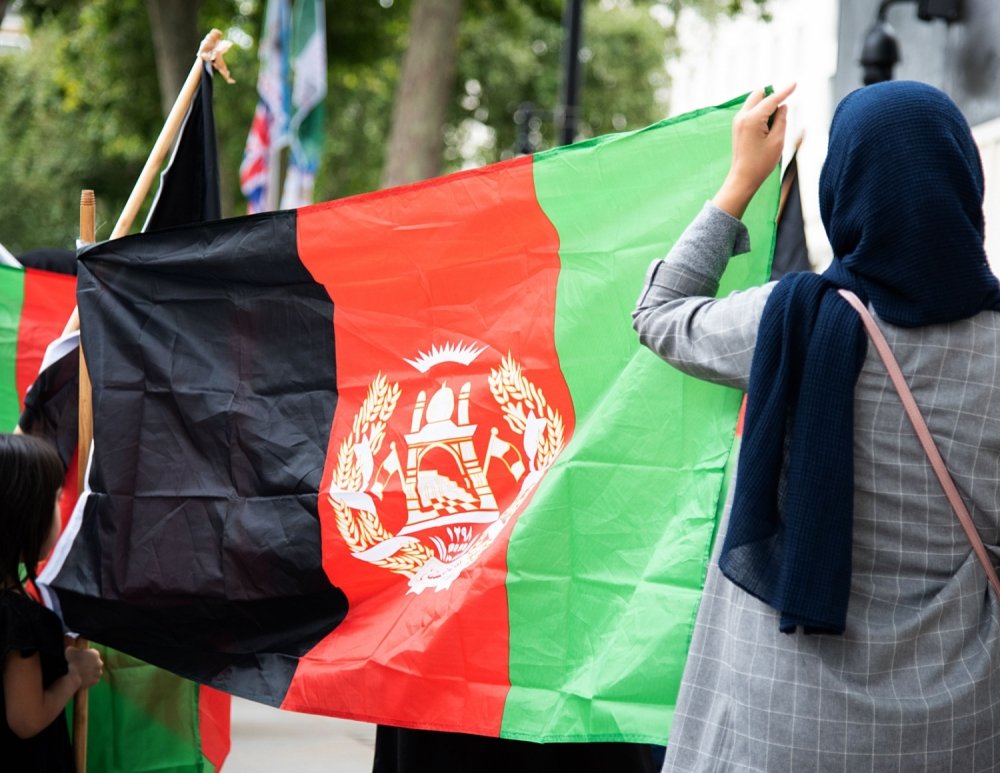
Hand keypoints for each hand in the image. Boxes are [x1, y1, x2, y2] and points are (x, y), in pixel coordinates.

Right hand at [65, 645, 102, 689]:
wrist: (72, 677)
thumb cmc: (71, 663)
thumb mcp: (70, 651)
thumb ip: (72, 648)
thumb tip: (70, 647)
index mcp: (95, 653)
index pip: (92, 654)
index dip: (87, 656)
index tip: (81, 659)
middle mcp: (99, 662)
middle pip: (95, 662)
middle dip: (90, 664)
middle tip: (82, 666)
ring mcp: (98, 672)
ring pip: (95, 671)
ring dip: (91, 672)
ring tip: (82, 673)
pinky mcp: (96, 680)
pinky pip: (94, 679)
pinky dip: (90, 679)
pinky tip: (84, 678)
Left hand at [713, 83, 795, 218]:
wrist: (743, 178)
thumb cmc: (761, 163)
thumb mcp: (778, 140)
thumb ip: (781, 120)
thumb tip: (782, 106)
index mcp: (752, 119)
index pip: (771, 99)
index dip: (784, 91)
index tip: (795, 83)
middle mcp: (742, 116)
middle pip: (759, 94)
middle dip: (772, 97)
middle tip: (781, 113)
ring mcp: (737, 121)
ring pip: (754, 102)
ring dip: (766, 106)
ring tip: (773, 128)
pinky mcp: (737, 126)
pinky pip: (751, 111)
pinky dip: (760, 113)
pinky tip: (766, 128)